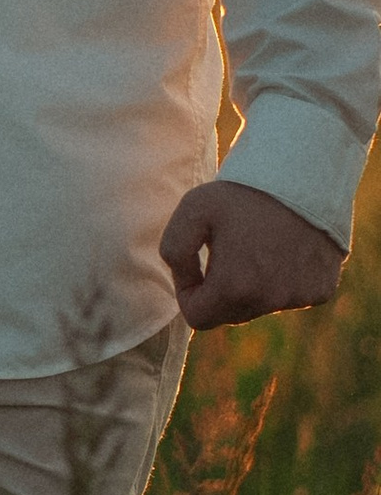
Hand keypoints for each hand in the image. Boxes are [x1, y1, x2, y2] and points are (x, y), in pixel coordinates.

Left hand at [157, 179, 345, 330]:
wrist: (304, 176)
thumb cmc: (244, 192)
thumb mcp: (193, 209)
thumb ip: (174, 249)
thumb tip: (186, 279)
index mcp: (235, 287)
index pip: (198, 317)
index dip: (189, 292)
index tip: (196, 264)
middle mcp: (270, 300)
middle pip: (230, 313)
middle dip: (220, 290)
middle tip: (227, 249)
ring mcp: (300, 297)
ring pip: (261, 305)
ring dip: (252, 285)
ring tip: (257, 245)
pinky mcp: (320, 290)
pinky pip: (290, 296)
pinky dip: (282, 280)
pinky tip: (284, 248)